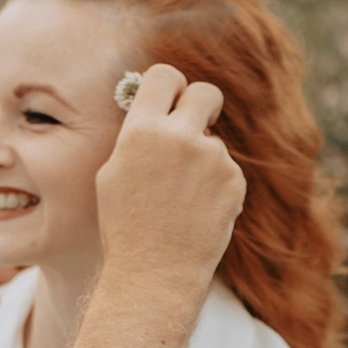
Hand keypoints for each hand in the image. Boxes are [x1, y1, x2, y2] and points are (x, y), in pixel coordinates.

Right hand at [93, 63, 243, 293]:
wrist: (155, 272)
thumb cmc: (127, 227)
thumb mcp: (114, 173)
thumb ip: (138, 135)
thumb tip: (156, 109)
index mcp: (142, 130)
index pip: (165, 74)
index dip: (172, 84)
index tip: (174, 98)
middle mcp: (179, 136)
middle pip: (205, 91)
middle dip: (205, 104)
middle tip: (200, 123)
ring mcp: (211, 157)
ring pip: (214, 142)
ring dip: (204, 161)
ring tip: (183, 201)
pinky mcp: (234, 180)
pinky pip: (227, 170)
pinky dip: (217, 187)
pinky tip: (199, 213)